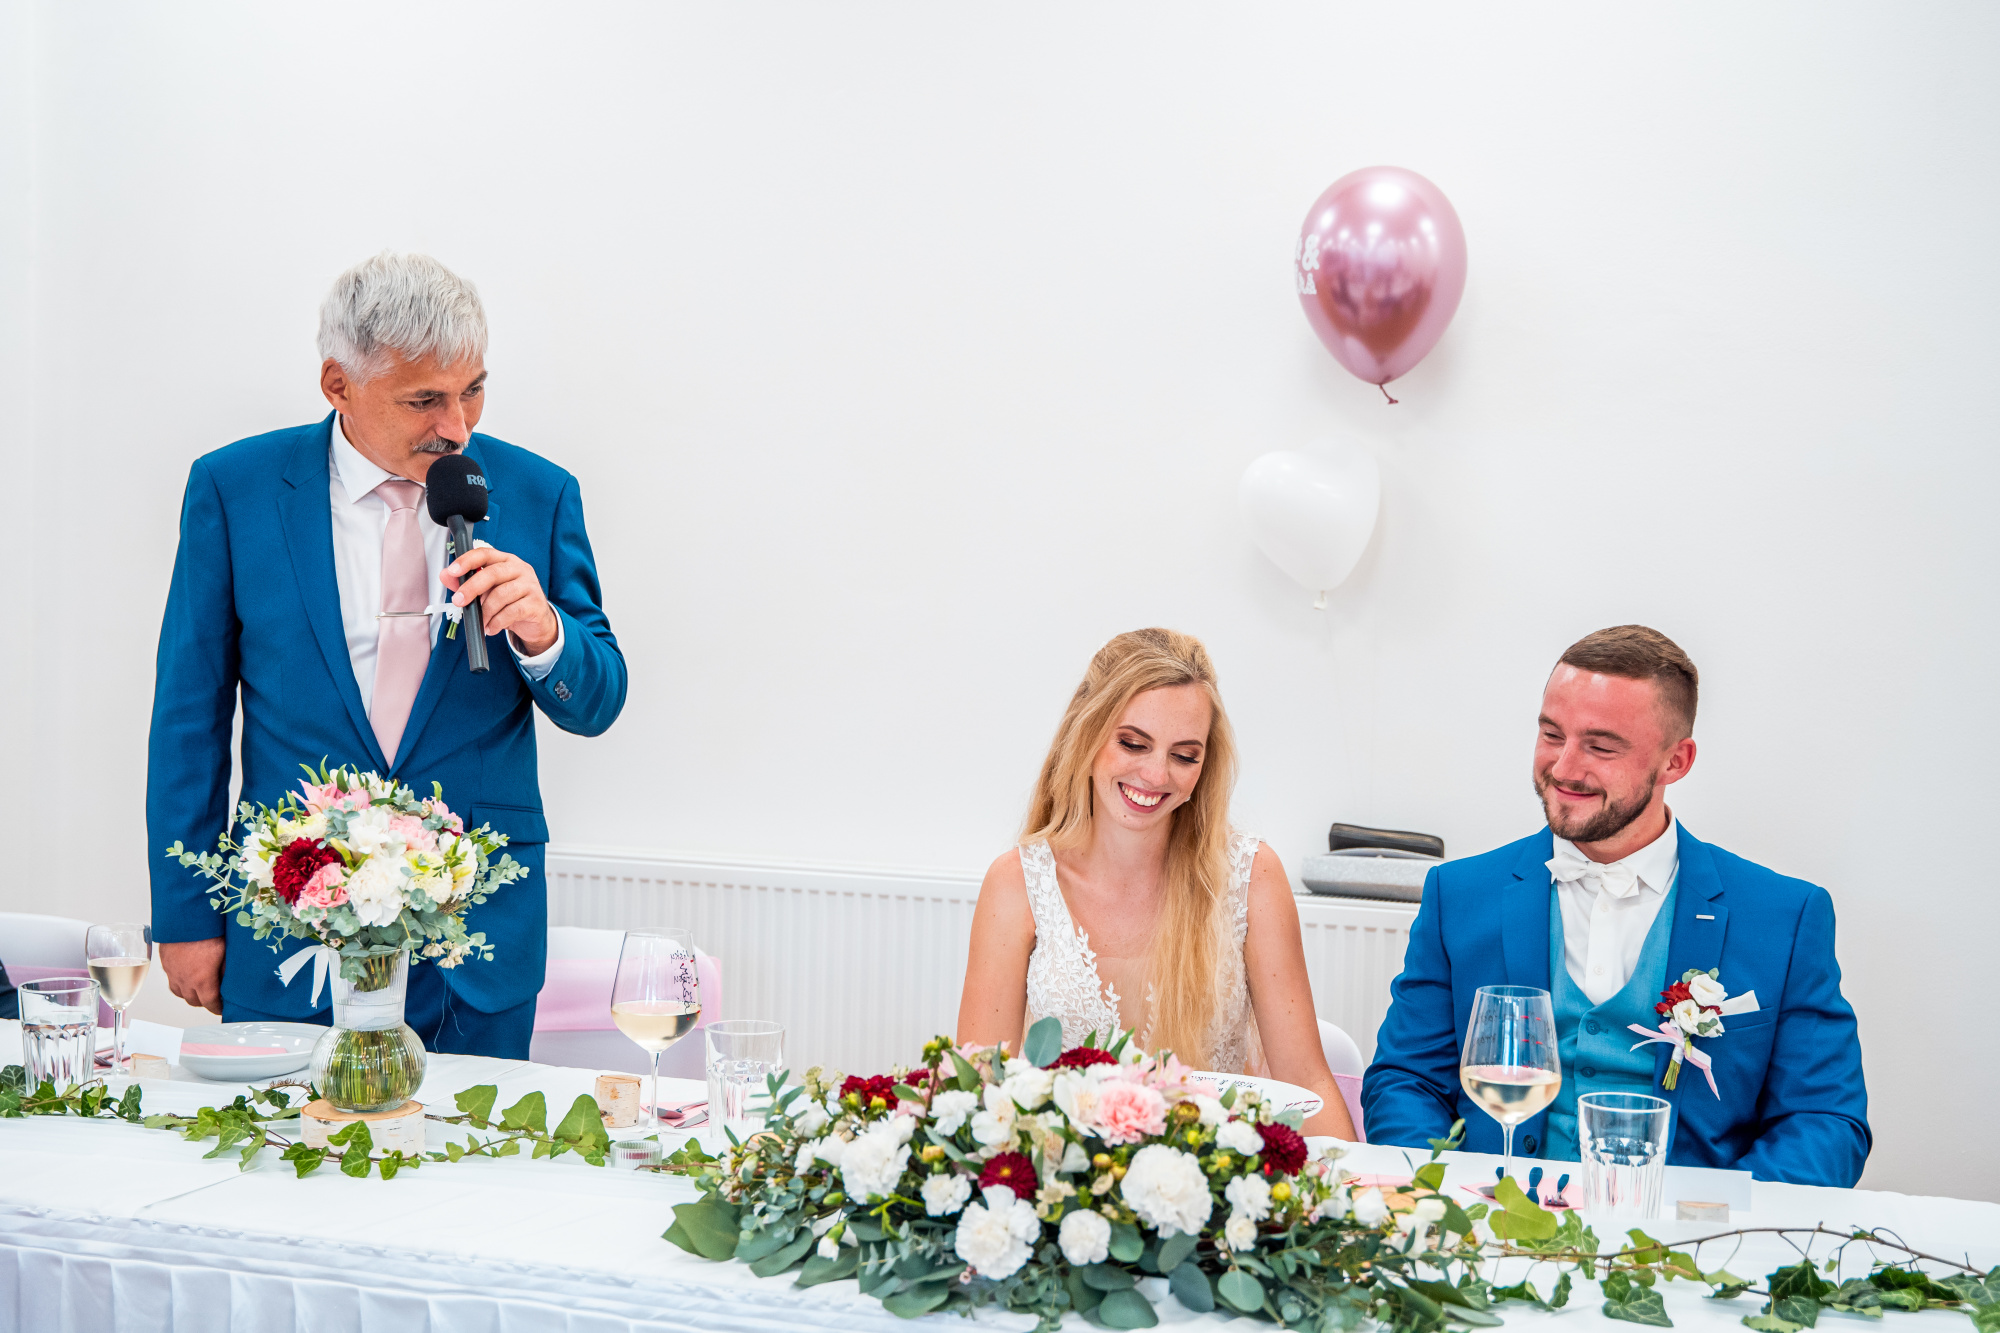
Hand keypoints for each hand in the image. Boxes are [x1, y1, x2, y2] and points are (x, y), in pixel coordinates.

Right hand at [160, 938, 225, 1015]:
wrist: (185, 916)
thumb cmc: (208, 931)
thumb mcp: (227, 952)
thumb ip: (228, 971)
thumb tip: (232, 982)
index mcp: (202, 980)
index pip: (210, 1003)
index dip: (218, 1008)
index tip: (223, 1009)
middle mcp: (185, 980)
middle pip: (194, 1001)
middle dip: (206, 1002)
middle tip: (215, 998)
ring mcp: (173, 972)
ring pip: (181, 993)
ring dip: (191, 994)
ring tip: (201, 989)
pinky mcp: (165, 964)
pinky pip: (172, 981)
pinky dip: (180, 984)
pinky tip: (188, 978)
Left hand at [443, 545, 560, 655]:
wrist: (535, 621)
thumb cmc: (509, 602)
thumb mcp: (486, 592)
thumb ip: (465, 583)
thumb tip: (445, 575)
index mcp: (505, 560)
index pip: (485, 554)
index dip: (467, 561)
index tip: (452, 571)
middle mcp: (520, 568)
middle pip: (492, 573)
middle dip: (472, 588)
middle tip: (459, 602)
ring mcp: (530, 585)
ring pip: (501, 595)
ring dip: (485, 612)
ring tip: (481, 622)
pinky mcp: (536, 603)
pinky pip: (512, 611)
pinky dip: (497, 622)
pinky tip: (491, 628)